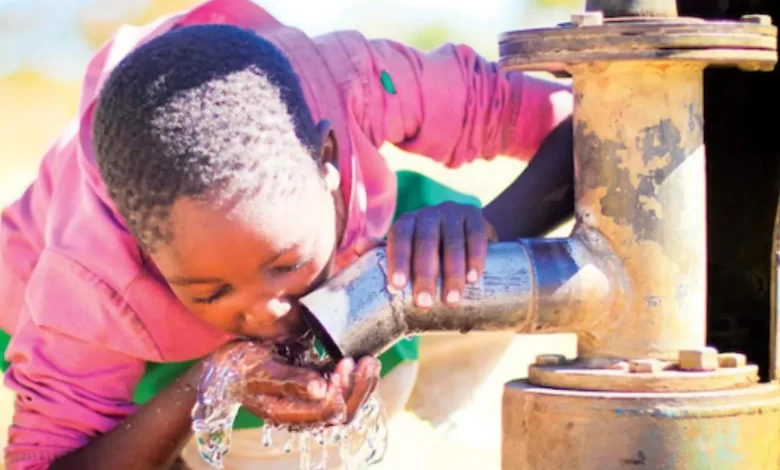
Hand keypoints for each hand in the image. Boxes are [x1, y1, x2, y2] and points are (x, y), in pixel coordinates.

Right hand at [197, 340, 379, 427]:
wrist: (223, 367)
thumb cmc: (237, 367)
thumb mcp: (260, 369)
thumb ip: (290, 380)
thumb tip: (321, 389)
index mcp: (286, 413)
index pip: (326, 411)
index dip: (342, 389)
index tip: (344, 361)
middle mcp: (301, 413)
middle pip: (342, 412)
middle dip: (359, 388)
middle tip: (368, 361)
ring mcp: (308, 403)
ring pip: (345, 404)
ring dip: (361, 384)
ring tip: (370, 360)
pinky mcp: (312, 388)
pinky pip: (340, 391)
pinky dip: (354, 378)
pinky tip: (360, 360)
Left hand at [386, 202, 496, 309]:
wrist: (467, 230)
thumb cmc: (431, 249)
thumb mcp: (408, 250)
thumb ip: (385, 252)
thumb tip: (356, 250)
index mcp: (407, 223)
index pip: (398, 238)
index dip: (397, 261)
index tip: (397, 287)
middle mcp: (428, 214)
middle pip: (425, 242)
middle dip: (425, 274)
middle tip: (425, 304)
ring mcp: (453, 212)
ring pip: (452, 242)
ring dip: (452, 272)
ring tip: (451, 300)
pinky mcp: (476, 215)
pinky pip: (476, 235)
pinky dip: (475, 258)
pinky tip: (473, 278)